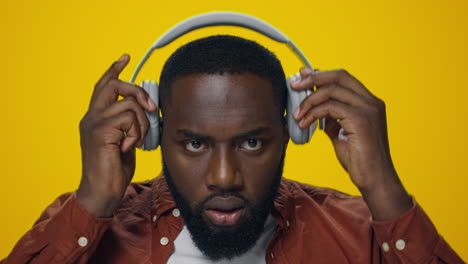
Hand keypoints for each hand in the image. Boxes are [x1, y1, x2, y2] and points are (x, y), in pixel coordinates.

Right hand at [76, 54, 156, 216]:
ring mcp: (93, 123)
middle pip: (114, 85)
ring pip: (129, 104)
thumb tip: (149, 110)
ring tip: (137, 141)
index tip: (125, 57)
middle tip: (152, 107)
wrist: (103, 192)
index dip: (114, 69)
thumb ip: (131, 124)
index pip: (103, 86)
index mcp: (95, 118)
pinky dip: (137, 133)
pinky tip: (129, 147)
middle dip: (137, 91)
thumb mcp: (127, 140)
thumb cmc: (114, 170)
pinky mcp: (100, 130)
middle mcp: (91, 117)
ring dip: (142, 123)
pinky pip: (129, 119)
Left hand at [291, 68, 411, 220]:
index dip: (321, 74)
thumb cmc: (360, 161)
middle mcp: (371, 102)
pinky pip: (329, 107)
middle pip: (339, 76)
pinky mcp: (360, 120)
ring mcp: (368, 109)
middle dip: (313, 77)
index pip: (343, 79)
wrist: (375, 180)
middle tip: (294, 84)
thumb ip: (333, 121)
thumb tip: (318, 113)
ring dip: (308, 101)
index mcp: (369, 103)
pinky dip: (313, 113)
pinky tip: (303, 124)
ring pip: (331, 90)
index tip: (302, 76)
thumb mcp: (342, 135)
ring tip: (296, 114)